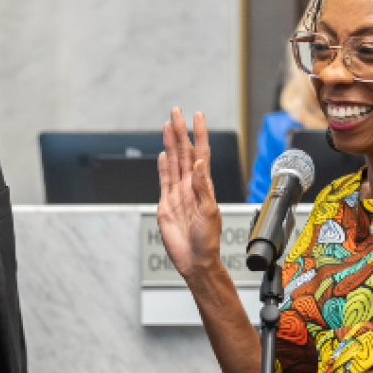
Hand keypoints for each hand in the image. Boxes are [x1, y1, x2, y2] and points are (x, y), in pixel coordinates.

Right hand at [157, 108, 221, 277]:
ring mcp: (178, 194)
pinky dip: (163, 166)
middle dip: (180, 132)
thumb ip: (202, 188)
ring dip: (171, 144)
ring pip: (173, 163)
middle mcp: (191, 186)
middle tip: (176, 113)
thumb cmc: (207, 241)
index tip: (197, 116)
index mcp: (204, 186)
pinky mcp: (166, 204)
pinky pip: (164, 180)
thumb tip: (197, 165)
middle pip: (184, 153)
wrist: (194, 260)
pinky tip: (163, 154)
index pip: (201, 154)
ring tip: (167, 126)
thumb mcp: (209, 212)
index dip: (199, 134)